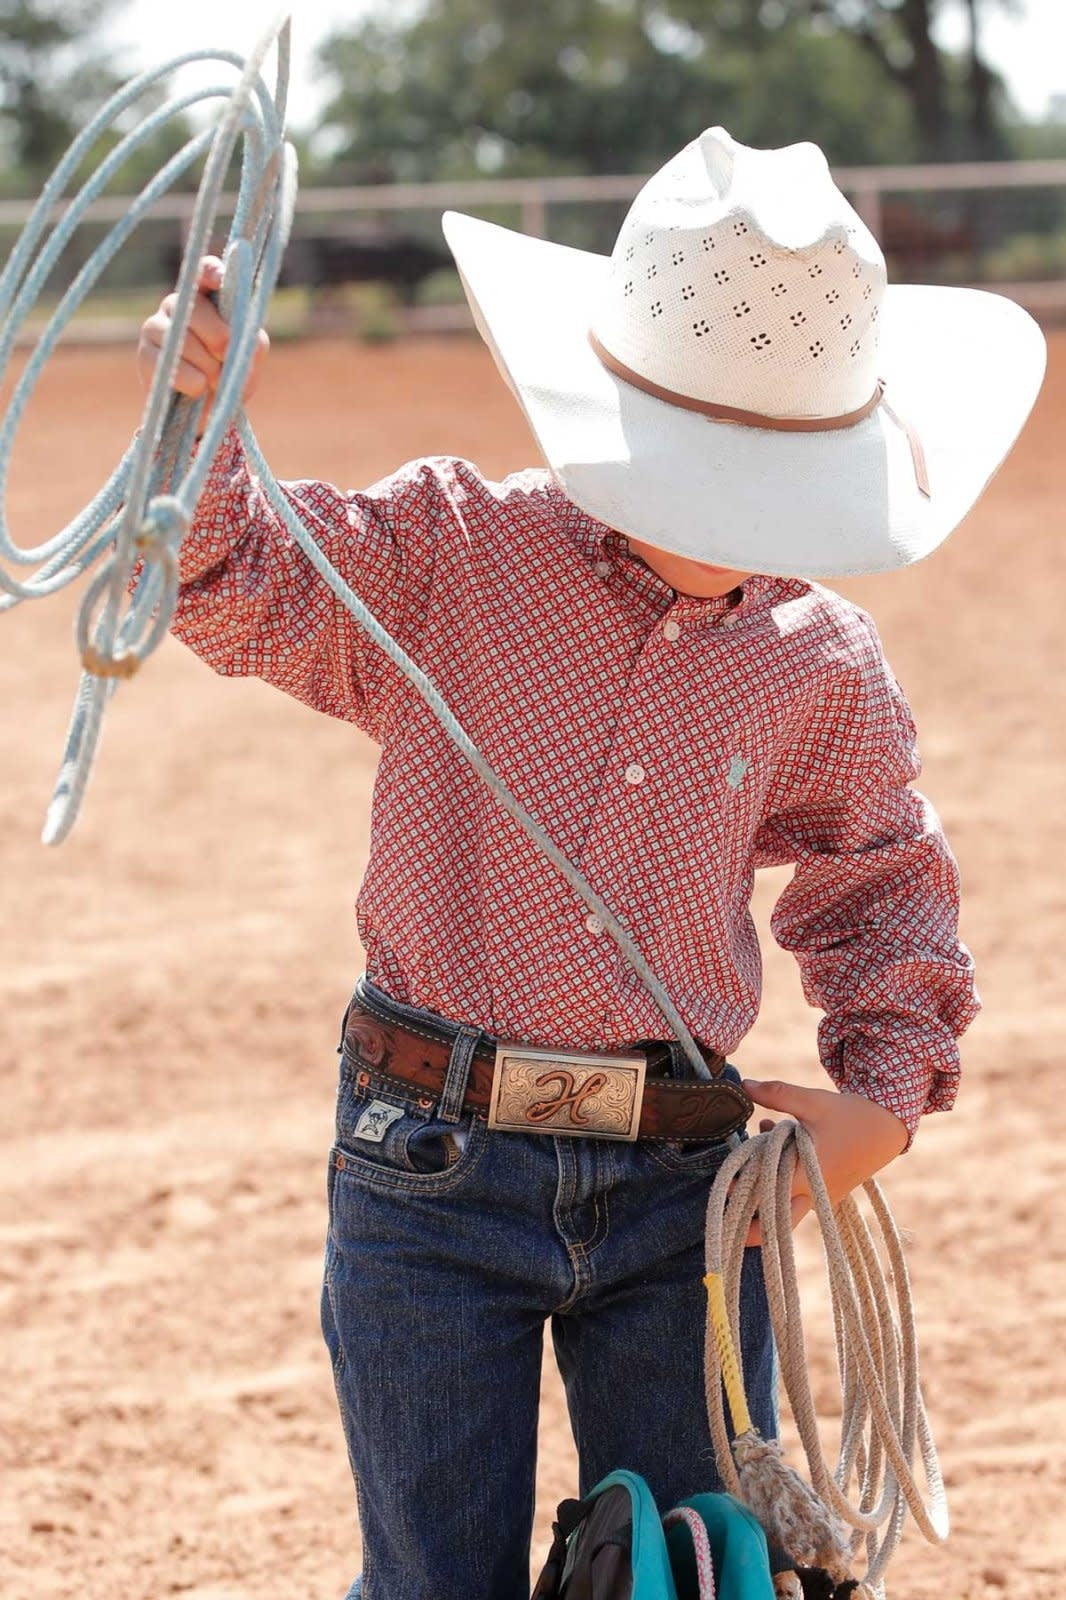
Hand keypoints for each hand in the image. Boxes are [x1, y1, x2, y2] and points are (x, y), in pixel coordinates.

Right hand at [136, 255, 269, 422]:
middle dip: (219, 339)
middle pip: (198, 311)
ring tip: (214, 380)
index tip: (220, 279)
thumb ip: (254, 344)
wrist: (208, 410)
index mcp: (206, 295)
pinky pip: (170, 365)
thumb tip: (251, 341)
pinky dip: (191, 381)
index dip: (210, 271)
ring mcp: (156, 325)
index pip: (204, 271)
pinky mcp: (145, 353)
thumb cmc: (231, 374)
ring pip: (184, 341)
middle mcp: (178, 303)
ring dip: (208, 367)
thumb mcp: (250, 358)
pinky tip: (198, 388)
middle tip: (226, 358)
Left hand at [737, 1078, 908, 1247]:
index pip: (764, 1196)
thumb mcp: (813, 1102)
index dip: (740, 1191)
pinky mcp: (826, 1194)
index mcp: (805, 1177)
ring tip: (752, 1157)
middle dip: (748, 1221)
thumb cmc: (850, 1115)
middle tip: (728, 1200)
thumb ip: (777, 1094)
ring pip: (784, 1211)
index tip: (725, 1179)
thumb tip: (745, 1085)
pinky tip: (772, 1135)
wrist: (886, 1129)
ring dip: (765, 1189)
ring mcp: (821, 1199)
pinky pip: (797, 1195)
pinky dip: (781, 1176)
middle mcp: (812, 1196)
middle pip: (774, 1226)